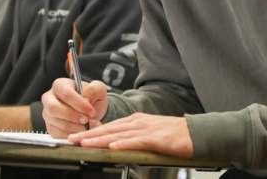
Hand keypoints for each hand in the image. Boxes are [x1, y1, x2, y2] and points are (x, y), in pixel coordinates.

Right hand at [42, 78, 107, 137]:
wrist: (90, 112)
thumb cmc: (92, 98)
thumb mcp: (98, 89)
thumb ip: (94, 89)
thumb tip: (85, 98)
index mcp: (60, 85)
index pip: (66, 93)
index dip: (79, 104)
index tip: (91, 111)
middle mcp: (49, 98)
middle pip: (54, 108)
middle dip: (73, 116)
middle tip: (86, 120)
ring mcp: (47, 114)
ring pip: (57, 123)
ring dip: (75, 127)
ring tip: (87, 126)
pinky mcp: (50, 128)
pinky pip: (58, 134)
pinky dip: (72, 135)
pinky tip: (81, 131)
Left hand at [69, 113, 193, 157]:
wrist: (195, 133)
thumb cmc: (174, 135)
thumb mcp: (149, 134)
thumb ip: (133, 138)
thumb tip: (117, 145)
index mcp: (136, 120)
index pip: (109, 126)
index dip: (92, 132)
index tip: (77, 137)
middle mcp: (138, 122)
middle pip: (109, 128)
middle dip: (89, 134)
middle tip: (71, 139)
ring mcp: (146, 128)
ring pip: (118, 134)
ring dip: (100, 139)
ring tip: (85, 143)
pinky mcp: (156, 137)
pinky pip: (136, 140)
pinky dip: (123, 143)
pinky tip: (113, 146)